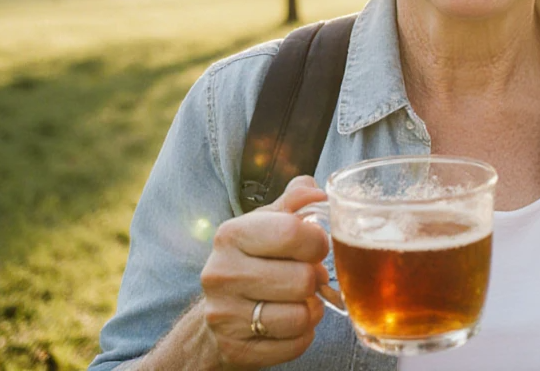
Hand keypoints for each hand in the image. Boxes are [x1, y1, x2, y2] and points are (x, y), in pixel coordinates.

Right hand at [198, 176, 329, 368]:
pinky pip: (294, 345)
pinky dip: (302, 336)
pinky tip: (288, 324)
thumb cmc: (253, 261)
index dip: (318, 242)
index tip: (315, 248)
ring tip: (299, 301)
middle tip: (306, 278)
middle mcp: (221, 273)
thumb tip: (318, 191)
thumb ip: (295, 202)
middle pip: (302, 279)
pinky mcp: (234, 349)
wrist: (220, 315)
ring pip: (299, 317)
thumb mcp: (268, 225)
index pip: (293, 232)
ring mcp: (224, 315)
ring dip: (311, 311)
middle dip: (314, 280)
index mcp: (231, 234)